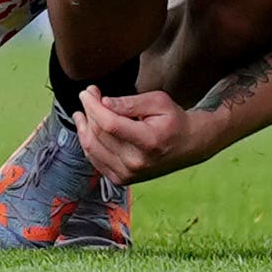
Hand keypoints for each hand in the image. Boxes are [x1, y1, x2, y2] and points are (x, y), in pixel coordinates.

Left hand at [74, 87, 218, 185]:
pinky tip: (88, 129)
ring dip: (84, 127)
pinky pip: (95, 160)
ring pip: (93, 148)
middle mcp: (137, 162)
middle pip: (99, 135)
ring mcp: (128, 174)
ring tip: (83, 112)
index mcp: (148, 142)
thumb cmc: (174, 122)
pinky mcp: (122, 179)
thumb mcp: (159, 102)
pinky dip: (88, 143)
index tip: (87, 92)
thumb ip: (131, 102)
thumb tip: (104, 103)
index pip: (110, 125)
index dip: (94, 106)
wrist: (188, 146)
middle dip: (89, 111)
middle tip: (88, 95)